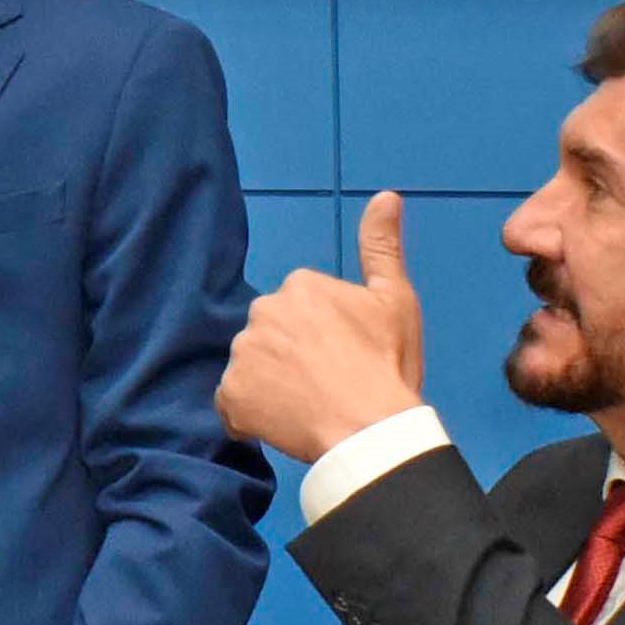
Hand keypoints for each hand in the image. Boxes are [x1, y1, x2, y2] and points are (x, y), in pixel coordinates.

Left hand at [218, 189, 426, 463]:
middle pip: (274, 335)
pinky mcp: (229, 395)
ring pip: (254, 367)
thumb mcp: (395, 300)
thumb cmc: (387, 364)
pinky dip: (251, 415)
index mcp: (300, 286)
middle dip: (293, 355)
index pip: (304, 309)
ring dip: (272, 384)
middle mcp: (262, 311)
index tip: (346, 356)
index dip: (326, 336)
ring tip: (309, 405)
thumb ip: (382, 246)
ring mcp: (242, 354)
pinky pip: (234, 403)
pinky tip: (283, 423)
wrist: (369, 428)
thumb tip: (386, 195)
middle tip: (328, 383)